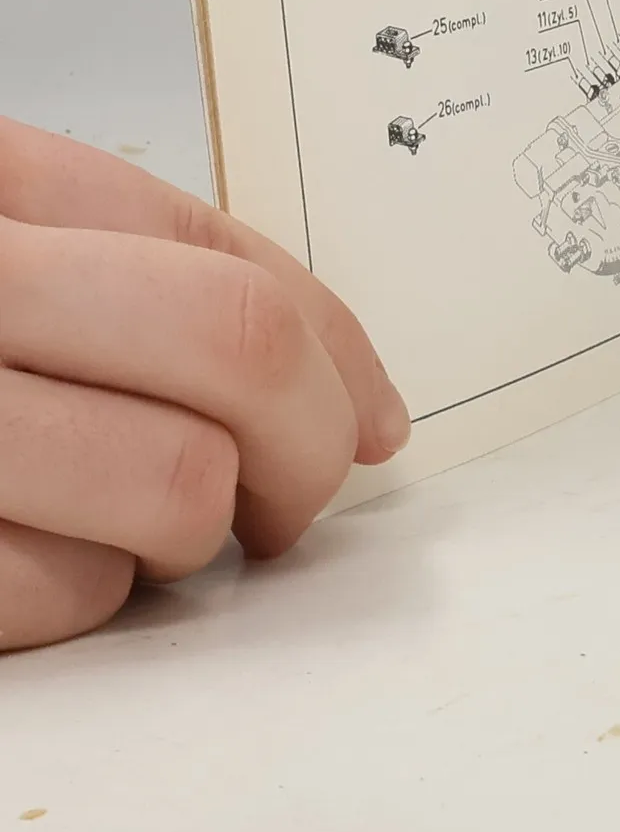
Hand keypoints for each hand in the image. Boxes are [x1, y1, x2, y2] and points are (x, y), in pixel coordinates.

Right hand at [0, 118, 408, 651]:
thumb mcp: (3, 237)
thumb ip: (161, 280)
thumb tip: (367, 408)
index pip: (224, 253)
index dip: (339, 342)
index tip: (371, 418)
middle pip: (233, 350)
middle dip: (306, 440)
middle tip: (295, 490)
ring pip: (169, 488)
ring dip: (187, 531)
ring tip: (139, 520)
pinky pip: (54, 594)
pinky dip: (76, 594)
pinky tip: (32, 552)